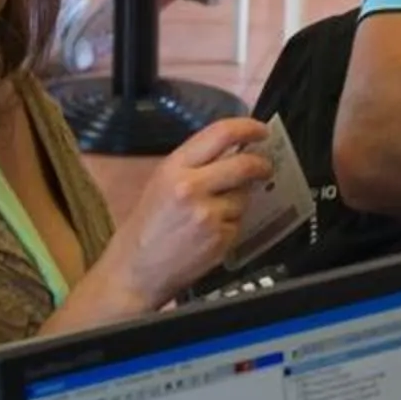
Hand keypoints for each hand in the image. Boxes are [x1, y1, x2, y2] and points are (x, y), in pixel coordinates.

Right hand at [114, 118, 273, 301]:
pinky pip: (239, 223)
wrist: (135, 271)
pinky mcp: (220, 240)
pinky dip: (231, 225)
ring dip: (238, 201)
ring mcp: (209, 216)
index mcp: (175, 168)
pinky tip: (210, 234)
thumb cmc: (147, 226)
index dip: (247, 128)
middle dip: (261, 164)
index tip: (261, 131)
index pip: (220, 134)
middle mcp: (192, 188)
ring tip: (212, 213)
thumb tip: (233, 150)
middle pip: (244, 165)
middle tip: (265, 167)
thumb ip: (195, 164)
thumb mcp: (161, 183)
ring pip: (244, 197)